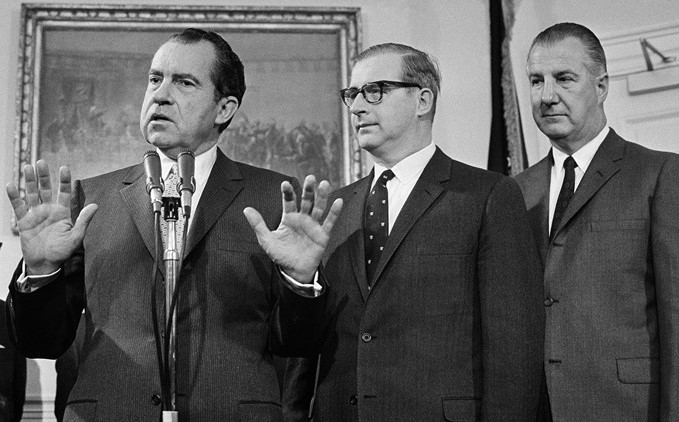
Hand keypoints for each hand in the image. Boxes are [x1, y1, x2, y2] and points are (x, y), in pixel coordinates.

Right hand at [6, 160, 97, 274]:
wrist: (45, 263)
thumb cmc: (62, 251)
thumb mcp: (76, 237)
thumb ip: (83, 221)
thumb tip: (95, 206)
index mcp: (62, 212)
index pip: (64, 192)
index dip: (64, 180)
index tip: (64, 168)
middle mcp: (49, 210)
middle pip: (46, 189)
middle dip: (43, 176)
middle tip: (41, 162)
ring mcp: (35, 214)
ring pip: (32, 193)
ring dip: (29, 181)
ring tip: (27, 167)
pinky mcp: (24, 221)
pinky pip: (18, 206)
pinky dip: (14, 196)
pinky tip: (11, 185)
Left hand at [244, 175, 342, 282]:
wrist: (294, 271)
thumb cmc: (281, 255)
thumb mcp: (267, 240)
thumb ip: (258, 224)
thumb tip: (246, 209)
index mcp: (289, 218)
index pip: (289, 201)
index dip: (287, 192)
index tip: (285, 184)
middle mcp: (302, 218)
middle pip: (306, 200)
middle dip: (308, 190)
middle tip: (310, 178)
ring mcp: (313, 225)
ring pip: (318, 208)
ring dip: (322, 196)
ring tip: (324, 184)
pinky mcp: (323, 234)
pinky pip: (329, 222)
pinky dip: (334, 212)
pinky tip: (338, 201)